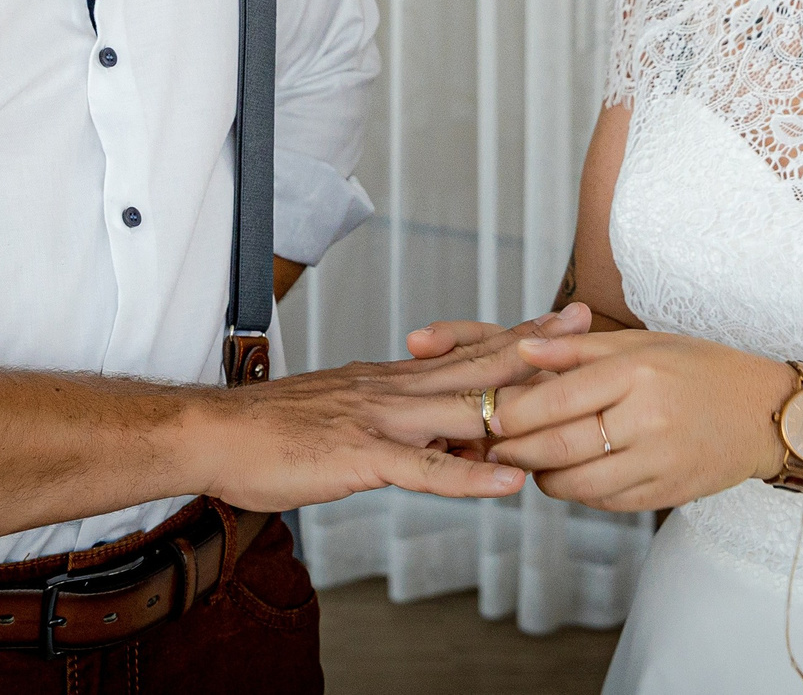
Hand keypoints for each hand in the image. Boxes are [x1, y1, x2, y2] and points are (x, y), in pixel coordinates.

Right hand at [179, 308, 591, 512]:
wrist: (215, 434)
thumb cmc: (272, 431)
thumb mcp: (344, 416)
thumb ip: (393, 420)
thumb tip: (437, 433)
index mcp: (389, 378)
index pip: (465, 350)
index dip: (517, 333)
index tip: (562, 317)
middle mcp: (391, 388)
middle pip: (477, 364)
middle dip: (537, 346)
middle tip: (587, 324)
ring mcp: (379, 420)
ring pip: (461, 410)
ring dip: (519, 407)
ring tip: (570, 399)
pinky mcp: (361, 457)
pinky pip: (425, 470)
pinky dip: (470, 479)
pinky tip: (507, 485)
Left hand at [484, 330, 795, 512]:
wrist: (766, 413)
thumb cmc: (700, 368)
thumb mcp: (643, 342)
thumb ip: (578, 350)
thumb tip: (522, 352)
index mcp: (638, 371)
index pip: (557, 398)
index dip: (513, 413)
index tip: (488, 416)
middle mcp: (648, 418)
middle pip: (559, 446)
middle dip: (516, 451)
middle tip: (492, 448)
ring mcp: (660, 462)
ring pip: (578, 484)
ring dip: (542, 477)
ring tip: (528, 463)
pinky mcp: (668, 494)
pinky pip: (606, 502)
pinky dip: (579, 493)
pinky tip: (569, 476)